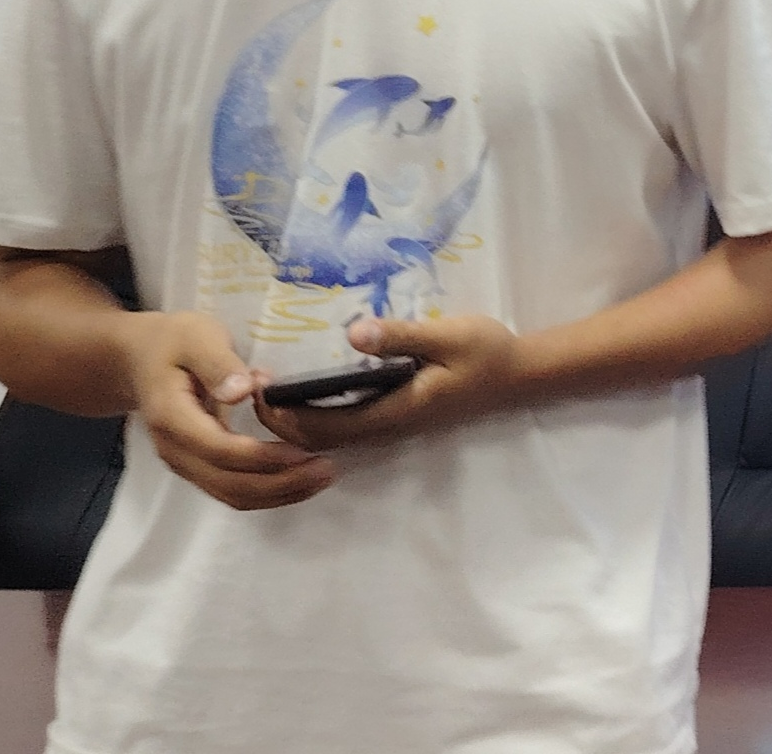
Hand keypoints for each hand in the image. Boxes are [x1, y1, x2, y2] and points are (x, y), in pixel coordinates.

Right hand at [124, 311, 335, 511]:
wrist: (137, 359)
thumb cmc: (172, 341)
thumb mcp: (195, 336)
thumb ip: (217, 363)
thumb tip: (244, 391)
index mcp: (172, 417)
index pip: (219, 450)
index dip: (262, 457)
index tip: (302, 451)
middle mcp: (175, 450)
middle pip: (228, 483)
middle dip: (279, 483)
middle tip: (326, 469)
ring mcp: (184, 462)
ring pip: (230, 494)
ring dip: (277, 493)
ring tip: (321, 478)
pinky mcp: (197, 465)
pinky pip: (230, 489)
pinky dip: (265, 491)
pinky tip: (297, 479)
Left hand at [260, 312, 528, 451]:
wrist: (518, 375)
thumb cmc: (486, 352)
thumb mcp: (449, 335)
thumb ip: (401, 336)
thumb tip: (353, 334)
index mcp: (394, 411)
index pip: (324, 425)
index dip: (285, 414)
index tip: (259, 387)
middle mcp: (388, 426)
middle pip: (319, 437)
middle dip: (279, 420)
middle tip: (252, 385)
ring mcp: (393, 424)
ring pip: (331, 434)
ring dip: (297, 418)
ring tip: (272, 387)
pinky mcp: (398, 415)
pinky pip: (346, 424)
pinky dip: (317, 414)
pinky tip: (309, 390)